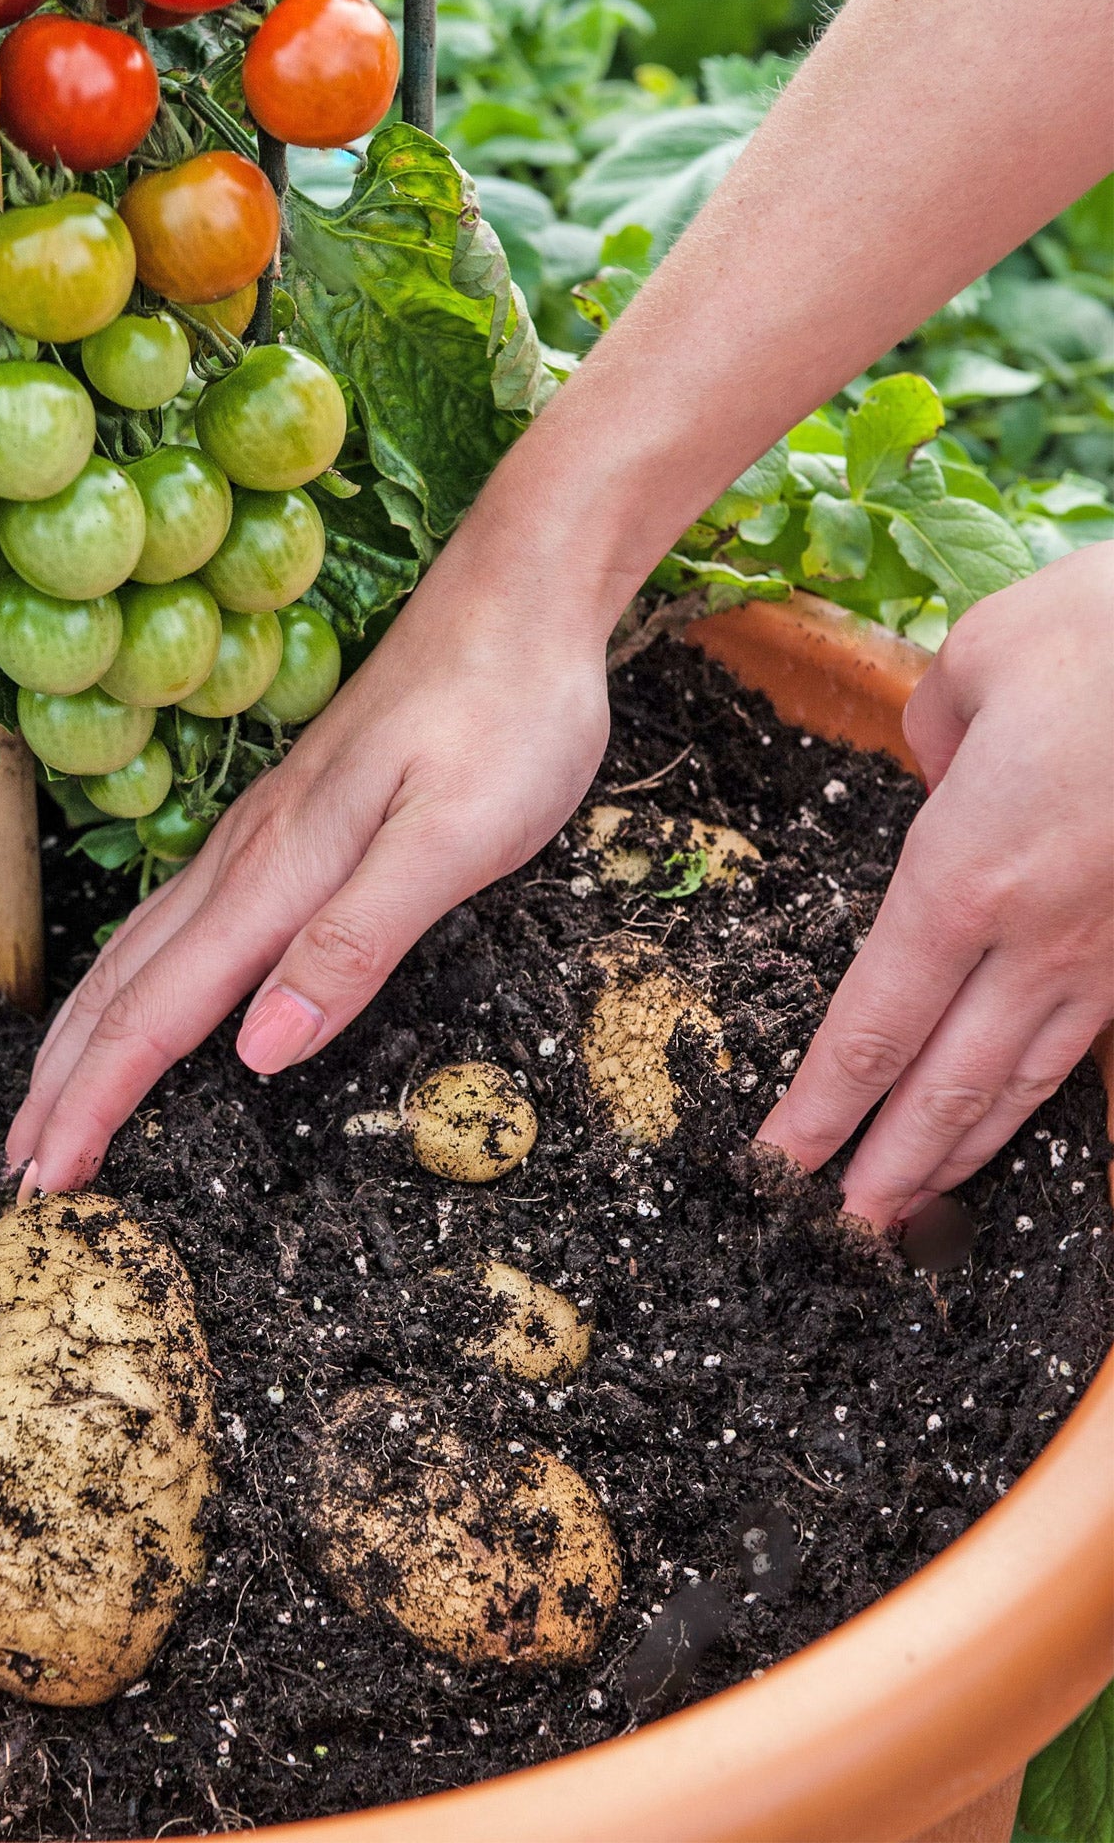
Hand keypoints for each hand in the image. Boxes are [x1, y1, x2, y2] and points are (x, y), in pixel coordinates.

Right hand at [6, 530, 615, 1196]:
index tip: (47, 1179)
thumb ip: (354, 944)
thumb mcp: (452, 840)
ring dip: (86, 1032)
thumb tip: (259, 1052)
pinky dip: (136, 977)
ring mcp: (262, 833)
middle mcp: (249, 854)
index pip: (160, 1012)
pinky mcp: (289, 819)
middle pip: (126, 985)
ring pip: (143, 948)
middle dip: (63, 1081)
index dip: (97, 1100)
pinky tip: (140, 988)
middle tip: (20, 1168)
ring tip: (49, 1097)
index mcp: (279, 872)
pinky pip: (180, 916)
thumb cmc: (504, 714)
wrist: (519, 597)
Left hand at [759, 543, 1113, 1225]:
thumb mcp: (978, 661)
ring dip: (964, 1148)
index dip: (824, 1103)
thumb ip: (935, 734)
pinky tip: (1024, 1115)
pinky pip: (1095, 1040)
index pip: (873, 1022)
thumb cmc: (1108, 633)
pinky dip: (1047, 1092)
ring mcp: (1113, 949)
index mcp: (964, 874)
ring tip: (918, 1204)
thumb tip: (940, 774)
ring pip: (1026, 1077)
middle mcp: (1038, 936)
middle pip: (946, 1080)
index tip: (782, 1160)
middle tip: (843, 1230)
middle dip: (888, 1163)